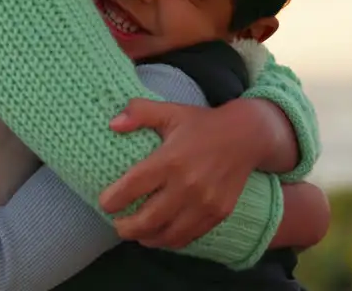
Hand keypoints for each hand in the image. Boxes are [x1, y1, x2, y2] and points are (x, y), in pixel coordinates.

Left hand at [98, 98, 276, 248]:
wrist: (247, 136)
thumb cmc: (202, 124)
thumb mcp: (170, 111)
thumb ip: (139, 112)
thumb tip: (112, 124)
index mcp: (170, 160)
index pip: (133, 187)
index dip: (113, 200)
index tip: (104, 203)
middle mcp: (187, 185)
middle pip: (147, 220)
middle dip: (126, 227)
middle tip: (117, 225)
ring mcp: (204, 203)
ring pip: (167, 235)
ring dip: (146, 239)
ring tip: (136, 234)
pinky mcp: (218, 214)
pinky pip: (188, 237)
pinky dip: (170, 241)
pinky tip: (160, 235)